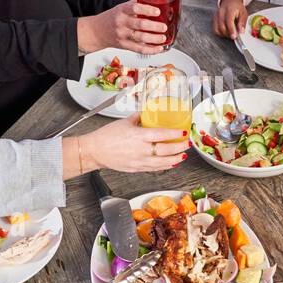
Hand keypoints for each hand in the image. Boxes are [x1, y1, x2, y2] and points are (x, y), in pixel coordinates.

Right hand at [70, 115, 190, 174]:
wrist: (95, 151)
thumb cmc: (106, 137)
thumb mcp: (124, 122)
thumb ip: (138, 118)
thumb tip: (147, 113)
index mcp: (138, 136)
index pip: (161, 135)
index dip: (175, 134)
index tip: (183, 132)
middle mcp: (140, 150)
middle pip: (165, 150)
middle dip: (179, 148)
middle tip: (187, 144)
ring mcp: (139, 161)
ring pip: (162, 162)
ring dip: (175, 159)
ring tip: (183, 156)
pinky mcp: (137, 168)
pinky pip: (155, 169)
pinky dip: (165, 166)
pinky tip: (171, 163)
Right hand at [78, 0, 166, 53]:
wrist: (97, 31)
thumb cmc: (112, 18)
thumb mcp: (121, 7)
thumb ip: (135, 2)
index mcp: (122, 10)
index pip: (134, 8)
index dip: (147, 10)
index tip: (157, 11)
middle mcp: (121, 23)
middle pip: (140, 25)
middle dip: (154, 27)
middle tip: (164, 27)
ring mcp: (122, 35)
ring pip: (140, 38)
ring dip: (154, 39)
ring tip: (163, 38)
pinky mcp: (124, 45)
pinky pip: (139, 49)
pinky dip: (150, 50)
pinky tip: (158, 48)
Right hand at [214, 0, 246, 38]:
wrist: (230, 2)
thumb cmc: (237, 8)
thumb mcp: (243, 14)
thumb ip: (242, 23)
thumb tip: (241, 32)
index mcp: (230, 10)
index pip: (229, 21)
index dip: (231, 30)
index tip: (234, 37)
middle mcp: (221, 12)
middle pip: (222, 26)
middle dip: (228, 34)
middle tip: (235, 36)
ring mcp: (216, 16)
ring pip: (217, 29)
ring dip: (224, 34)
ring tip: (230, 33)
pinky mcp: (213, 19)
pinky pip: (215, 29)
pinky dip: (220, 33)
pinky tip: (226, 32)